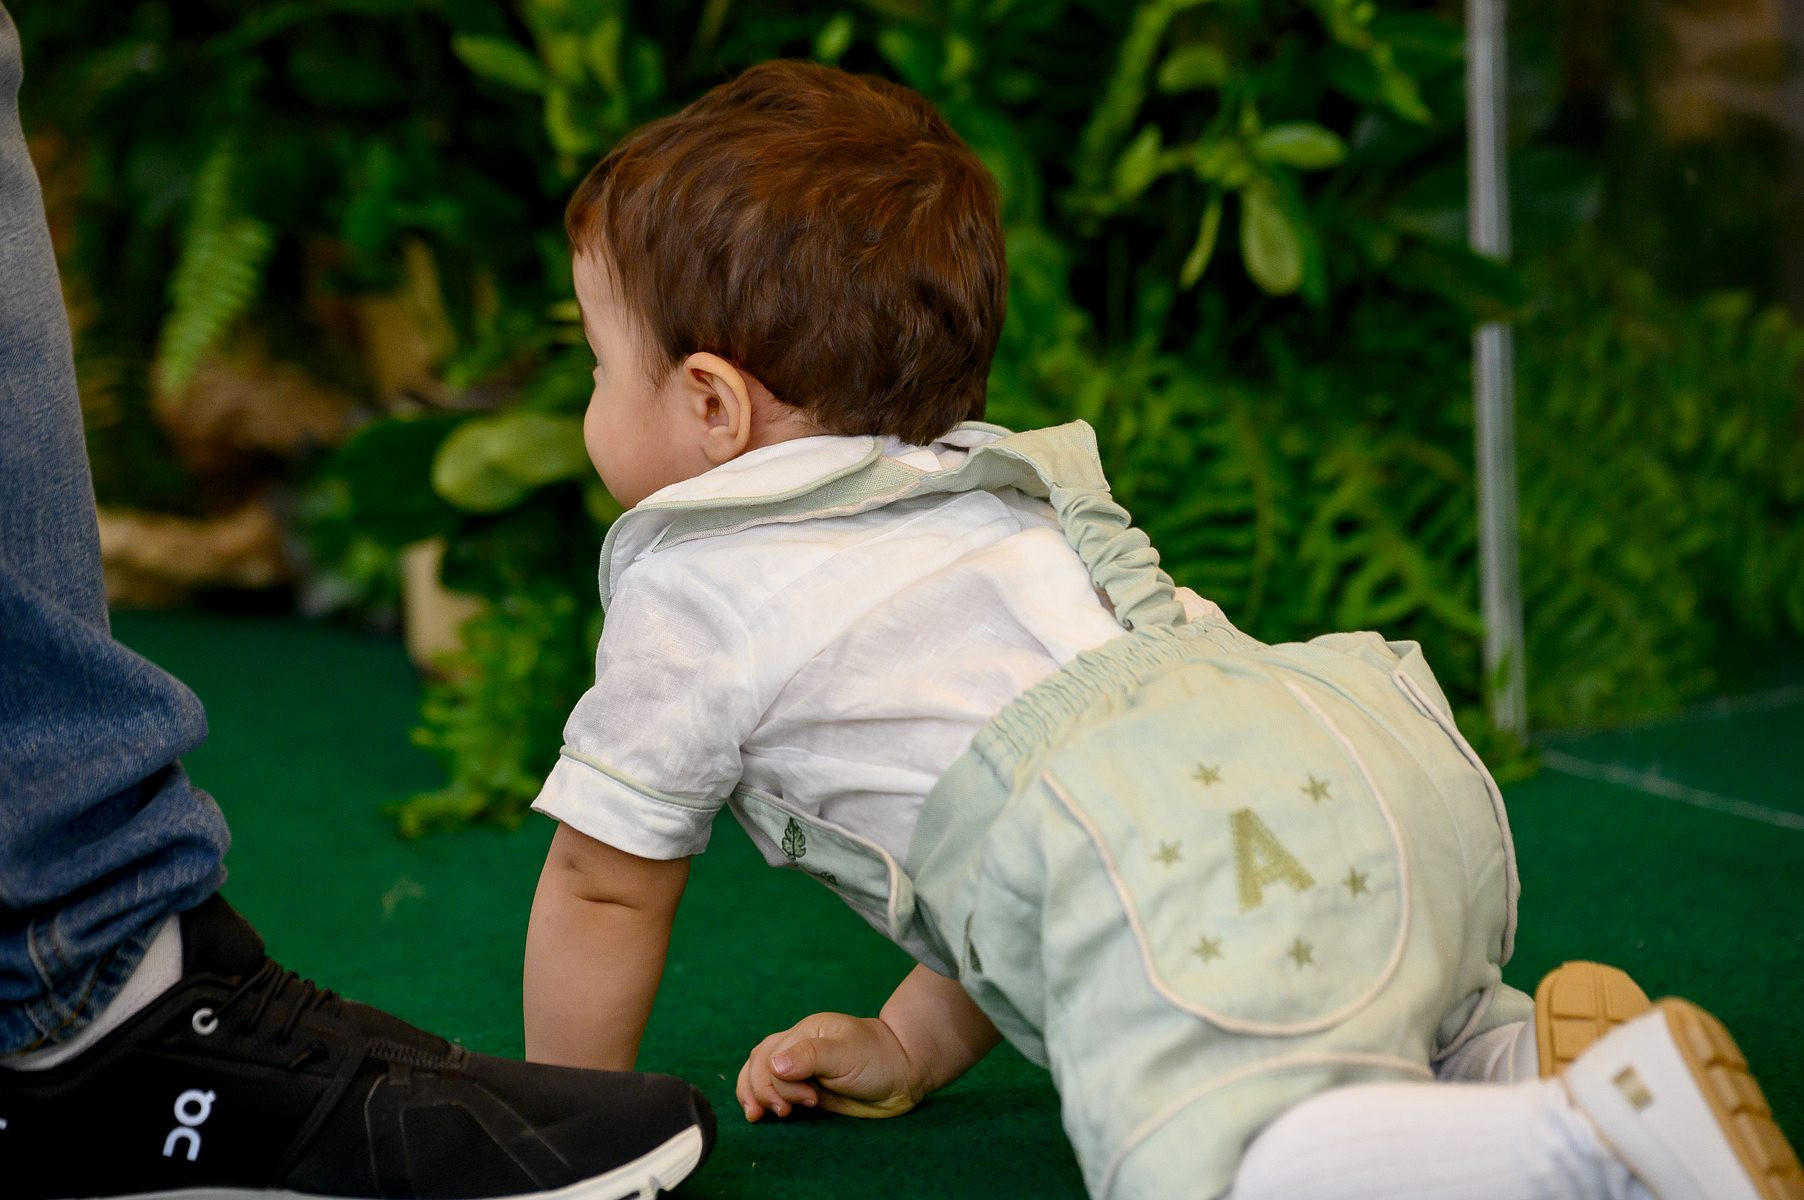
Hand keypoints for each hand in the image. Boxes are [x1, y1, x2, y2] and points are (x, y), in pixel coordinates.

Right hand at [735, 1011, 921, 1121]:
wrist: (902, 1076)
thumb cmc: (877, 1058)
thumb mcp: (845, 1053)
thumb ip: (809, 1056)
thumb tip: (773, 1065)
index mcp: (804, 1032)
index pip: (769, 1057)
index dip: (776, 1083)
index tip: (807, 1100)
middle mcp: (797, 1048)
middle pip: (759, 1065)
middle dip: (763, 1091)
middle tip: (785, 1113)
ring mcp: (801, 1070)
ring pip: (761, 1076)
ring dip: (756, 1096)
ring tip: (761, 1116)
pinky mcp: (807, 1089)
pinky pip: (777, 1093)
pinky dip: (765, 1101)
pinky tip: (764, 1113)